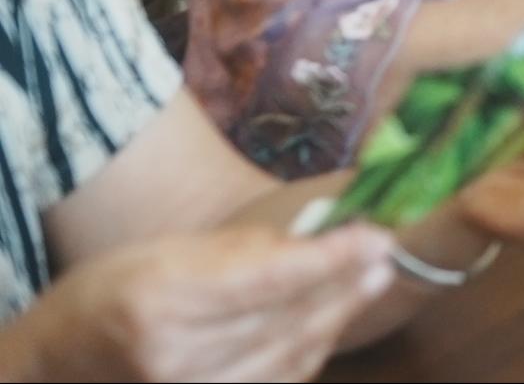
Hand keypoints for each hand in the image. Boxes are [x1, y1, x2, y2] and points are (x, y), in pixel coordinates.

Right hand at [9, 223, 393, 380]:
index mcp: (164, 299)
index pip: (270, 279)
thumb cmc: (111, 292)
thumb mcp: (165, 251)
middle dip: (344, 287)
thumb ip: (243, 248)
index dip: (331, 259)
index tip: (377, 235)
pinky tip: (331, 321)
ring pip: (289, 356)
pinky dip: (310, 352)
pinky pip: (276, 382)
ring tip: (369, 282)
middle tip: (386, 255)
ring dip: (336, 318)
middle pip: (286, 320)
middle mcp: (177, 354)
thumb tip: (317, 233)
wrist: (58, 363)